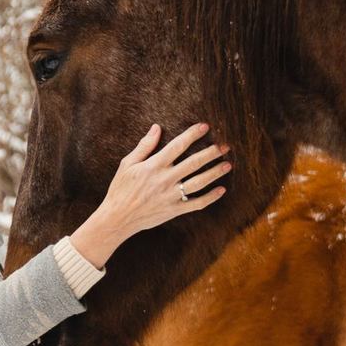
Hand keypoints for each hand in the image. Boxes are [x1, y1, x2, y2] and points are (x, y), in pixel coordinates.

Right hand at [70, 122, 230, 267]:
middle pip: (193, 163)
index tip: (205, 127)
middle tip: (225, 146)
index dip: (192, 135)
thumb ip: (144, 146)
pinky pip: (196, 204)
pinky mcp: (174, 210)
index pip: (177, 146)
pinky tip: (221, 190)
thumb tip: (156, 127)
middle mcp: (165, 180)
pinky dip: (210, 198)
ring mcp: (171, 196)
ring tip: (227, 164)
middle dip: (211, 153)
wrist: (117, 218)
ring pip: (199, 183)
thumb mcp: (127, 164)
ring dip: (214, 173)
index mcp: (153, 166)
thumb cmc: (120, 189)